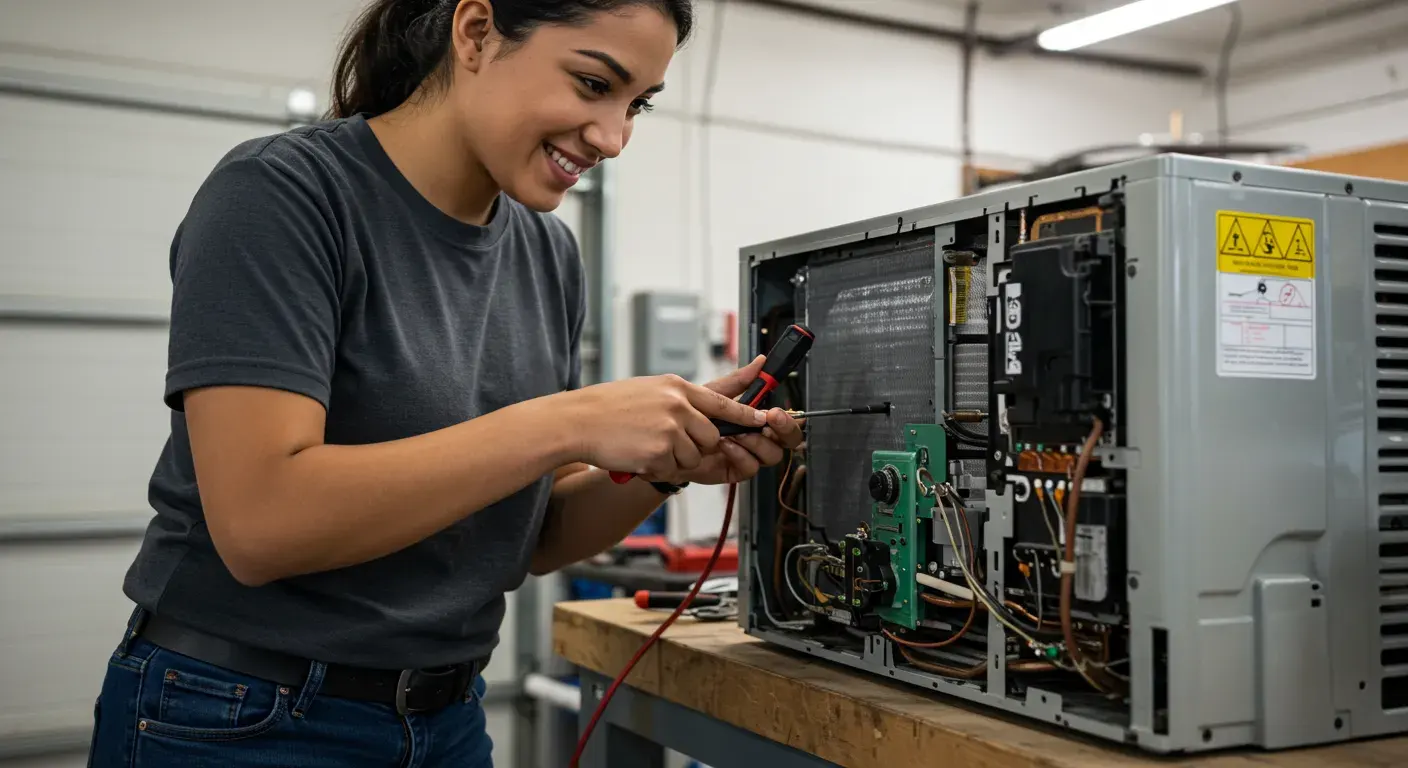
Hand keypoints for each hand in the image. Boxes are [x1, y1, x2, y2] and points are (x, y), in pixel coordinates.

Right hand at [561, 365, 768, 478]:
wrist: (578, 421)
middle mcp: (678, 405)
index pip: (722, 401)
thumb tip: (704, 411)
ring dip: (675, 458)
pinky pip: (673, 469)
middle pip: (712, 436)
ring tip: (646, 445)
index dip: (745, 413)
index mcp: (677, 387)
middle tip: (669, 442)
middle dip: (698, 446)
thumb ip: (679, 399)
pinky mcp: (660, 452)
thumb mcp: (650, 389)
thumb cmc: (609, 407)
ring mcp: (670, 429)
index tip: (763, 420)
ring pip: (694, 456)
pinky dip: (658, 468)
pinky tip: (638, 454)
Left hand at [653, 356, 803, 486]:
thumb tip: (760, 361)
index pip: (784, 420)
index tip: (775, 411)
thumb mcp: (714, 393)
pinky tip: (726, 445)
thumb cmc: (691, 416)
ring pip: (771, 455)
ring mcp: (747, 455)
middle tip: (768, 421)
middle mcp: (756, 437)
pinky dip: (740, 455)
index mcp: (756, 418)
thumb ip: (739, 380)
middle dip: (783, 431)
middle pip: (787, 441)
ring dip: (757, 442)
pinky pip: (750, 467)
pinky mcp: (735, 470)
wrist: (669, 437)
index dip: (787, 418)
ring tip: (737, 433)